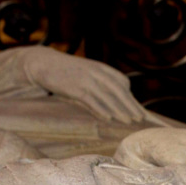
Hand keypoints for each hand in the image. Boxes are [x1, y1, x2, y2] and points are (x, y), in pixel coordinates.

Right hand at [21, 47, 146, 123]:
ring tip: (129, 121)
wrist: (44, 63)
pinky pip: (91, 100)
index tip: (142, 111)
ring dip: (119, 110)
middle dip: (131, 105)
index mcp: (103, 69)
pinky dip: (100, 109)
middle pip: (119, 91)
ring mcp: (86, 79)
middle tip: (141, 119)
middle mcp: (97, 73)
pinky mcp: (75, 87)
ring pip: (107, 96)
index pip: (123, 83)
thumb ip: (102, 86)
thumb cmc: (68, 73)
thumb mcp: (88, 74)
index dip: (132, 98)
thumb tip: (116, 106)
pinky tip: (108, 118)